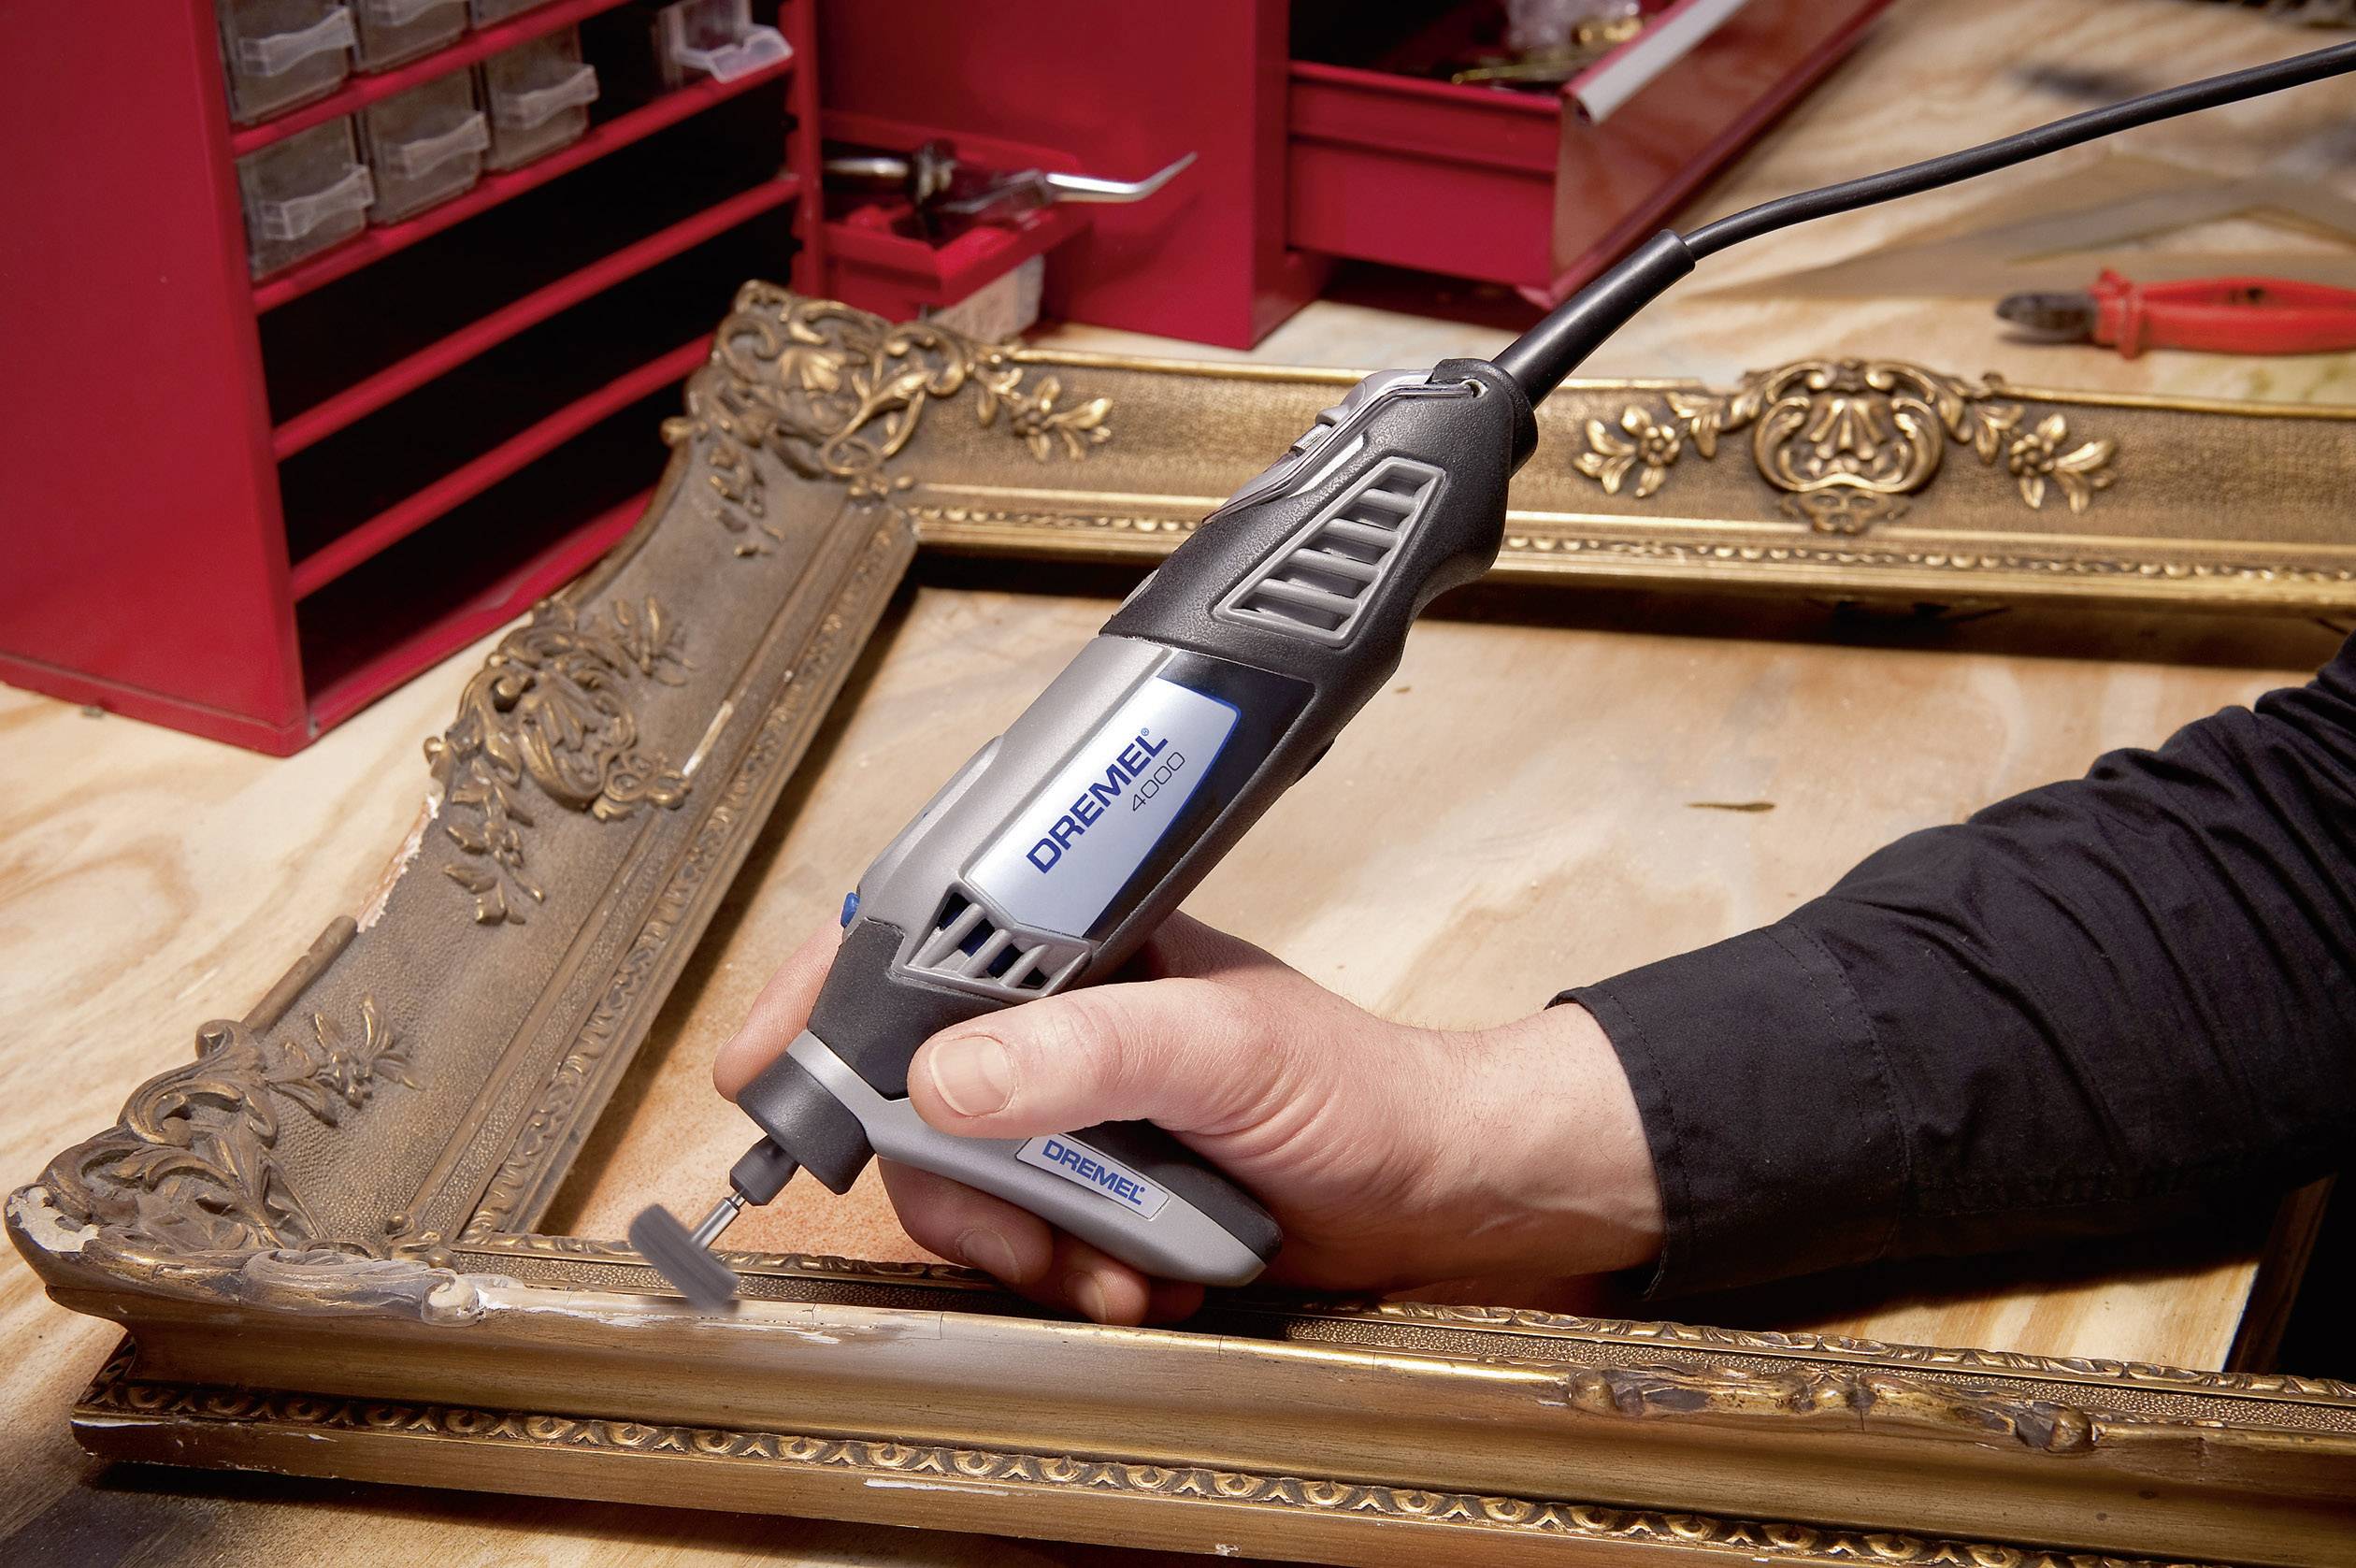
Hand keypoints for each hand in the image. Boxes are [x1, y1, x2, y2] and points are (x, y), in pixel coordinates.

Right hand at [714, 912, 1662, 1324]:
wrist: (1436, 1194)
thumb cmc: (1357, 1088)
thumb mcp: (1224, 1050)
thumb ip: (1090, 1053)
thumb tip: (942, 1076)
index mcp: (1080, 944)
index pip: (912, 941)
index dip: (822, 1001)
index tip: (764, 1070)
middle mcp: (1060, 1020)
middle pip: (911, 1087)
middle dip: (953, 1177)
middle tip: (1017, 1228)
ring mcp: (1071, 1109)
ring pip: (958, 1179)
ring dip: (1021, 1241)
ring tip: (1108, 1262)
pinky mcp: (1091, 1188)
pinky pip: (1015, 1239)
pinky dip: (1058, 1272)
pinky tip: (1131, 1279)